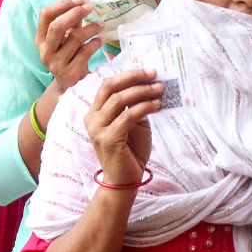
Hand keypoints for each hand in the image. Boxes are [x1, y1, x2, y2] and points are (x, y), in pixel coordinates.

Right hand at [36, 0, 102, 91]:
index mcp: (40, 39)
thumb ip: (71, 23)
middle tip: (90, 7)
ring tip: (101, 25)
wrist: (69, 86)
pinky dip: (95, 44)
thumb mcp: (65, 39)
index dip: (63, 4)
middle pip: (56, 26)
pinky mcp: (69, 73)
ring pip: (74, 38)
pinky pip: (85, 53)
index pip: (45, 15)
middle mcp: (44, 51)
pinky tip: (100, 41)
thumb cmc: (68, 56)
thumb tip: (83, 2)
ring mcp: (55, 63)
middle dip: (75, 13)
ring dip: (90, 28)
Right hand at [84, 69, 163, 186]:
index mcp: (95, 112)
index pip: (107, 85)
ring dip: (142, 92)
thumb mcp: (133, 124)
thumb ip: (135, 107)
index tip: (149, 71)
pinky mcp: (108, 139)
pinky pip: (127, 116)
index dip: (127, 75)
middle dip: (133, 78)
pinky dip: (144, 107)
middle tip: (154, 75)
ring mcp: (98, 129)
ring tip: (160, 90)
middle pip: (110, 87)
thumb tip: (151, 86)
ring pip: (119, 100)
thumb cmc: (129, 151)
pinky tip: (157, 105)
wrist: (124, 180)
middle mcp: (92, 118)